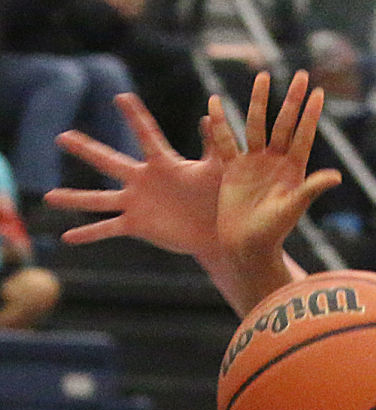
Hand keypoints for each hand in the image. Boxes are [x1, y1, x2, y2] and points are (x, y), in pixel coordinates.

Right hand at [46, 93, 223, 260]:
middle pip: (108, 161)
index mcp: (163, 164)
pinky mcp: (137, 225)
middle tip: (62, 137)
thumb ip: (214, 144)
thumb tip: (211, 112)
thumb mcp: (218, 170)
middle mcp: (143, 181)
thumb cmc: (219, 198)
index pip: (146, 135)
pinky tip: (67, 239)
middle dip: (86, 149)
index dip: (135, 117)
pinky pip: (108, 229)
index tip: (122, 97)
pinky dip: (88, 233)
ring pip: (99, 199)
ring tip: (49, 197)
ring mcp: (137, 204)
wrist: (218, 231)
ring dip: (74, 199)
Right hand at [208, 70, 342, 270]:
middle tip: (301, 75)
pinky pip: (226, 140)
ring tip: (262, 76)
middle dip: (292, 100)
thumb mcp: (293, 207)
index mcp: (293, 170)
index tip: (319, 92)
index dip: (310, 115)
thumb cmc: (273, 232)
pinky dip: (220, 123)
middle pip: (284, 123)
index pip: (304, 136)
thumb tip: (336, 176)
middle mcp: (275, 162)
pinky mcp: (233, 168)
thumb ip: (312, 188)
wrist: (247, 246)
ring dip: (259, 102)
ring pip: (256, 125)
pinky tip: (215, 103)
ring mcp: (254, 163)